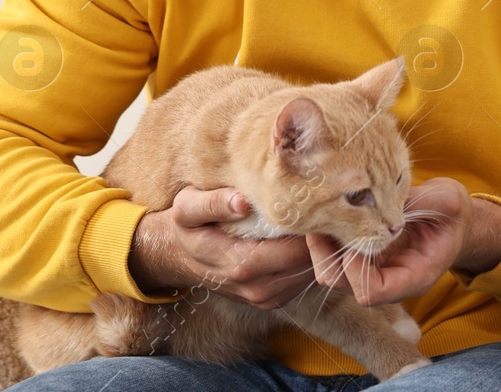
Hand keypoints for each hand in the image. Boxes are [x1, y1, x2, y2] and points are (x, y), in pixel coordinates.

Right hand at [129, 186, 316, 310]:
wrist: (178, 257)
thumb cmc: (187, 226)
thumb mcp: (188, 207)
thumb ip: (214, 203)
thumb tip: (243, 202)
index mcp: (242, 265)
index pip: (298, 250)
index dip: (312, 225)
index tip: (315, 201)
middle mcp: (258, 289)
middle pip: (310, 262)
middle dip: (319, 236)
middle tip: (322, 205)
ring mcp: (267, 299)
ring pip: (311, 272)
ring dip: (316, 248)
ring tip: (312, 219)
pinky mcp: (274, 300)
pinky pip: (304, 280)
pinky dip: (308, 260)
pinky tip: (301, 238)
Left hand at [305, 177, 500, 307]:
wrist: (454, 221)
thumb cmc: (453, 215)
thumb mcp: (448, 201)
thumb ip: (422, 201)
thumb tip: (386, 194)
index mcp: (414, 277)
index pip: (373, 292)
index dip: (356, 270)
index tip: (354, 237)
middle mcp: (390, 281)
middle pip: (345, 286)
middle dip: (328, 257)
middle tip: (322, 223)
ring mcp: (374, 270)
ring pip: (333, 274)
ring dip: (322, 248)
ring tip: (321, 215)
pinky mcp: (364, 256)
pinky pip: (335, 257)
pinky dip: (327, 240)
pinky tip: (328, 215)